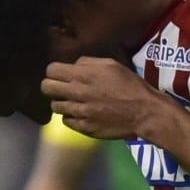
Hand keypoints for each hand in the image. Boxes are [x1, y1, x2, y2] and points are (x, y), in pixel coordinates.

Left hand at [41, 57, 167, 139]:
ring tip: (74, 102)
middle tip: (61, 88)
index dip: (54, 71)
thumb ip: (88, 63)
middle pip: (46, 88)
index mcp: (84, 75)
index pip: (51, 70)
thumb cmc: (130, 85)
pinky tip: (82, 114)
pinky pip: (66, 121)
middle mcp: (78, 92)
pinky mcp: (84, 127)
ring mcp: (80, 112)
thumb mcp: (111, 64)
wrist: (144, 112)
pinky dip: (71, 117)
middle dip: (51, 86)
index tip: (60, 74)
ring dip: (62, 102)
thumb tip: (73, 66)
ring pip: (54, 106)